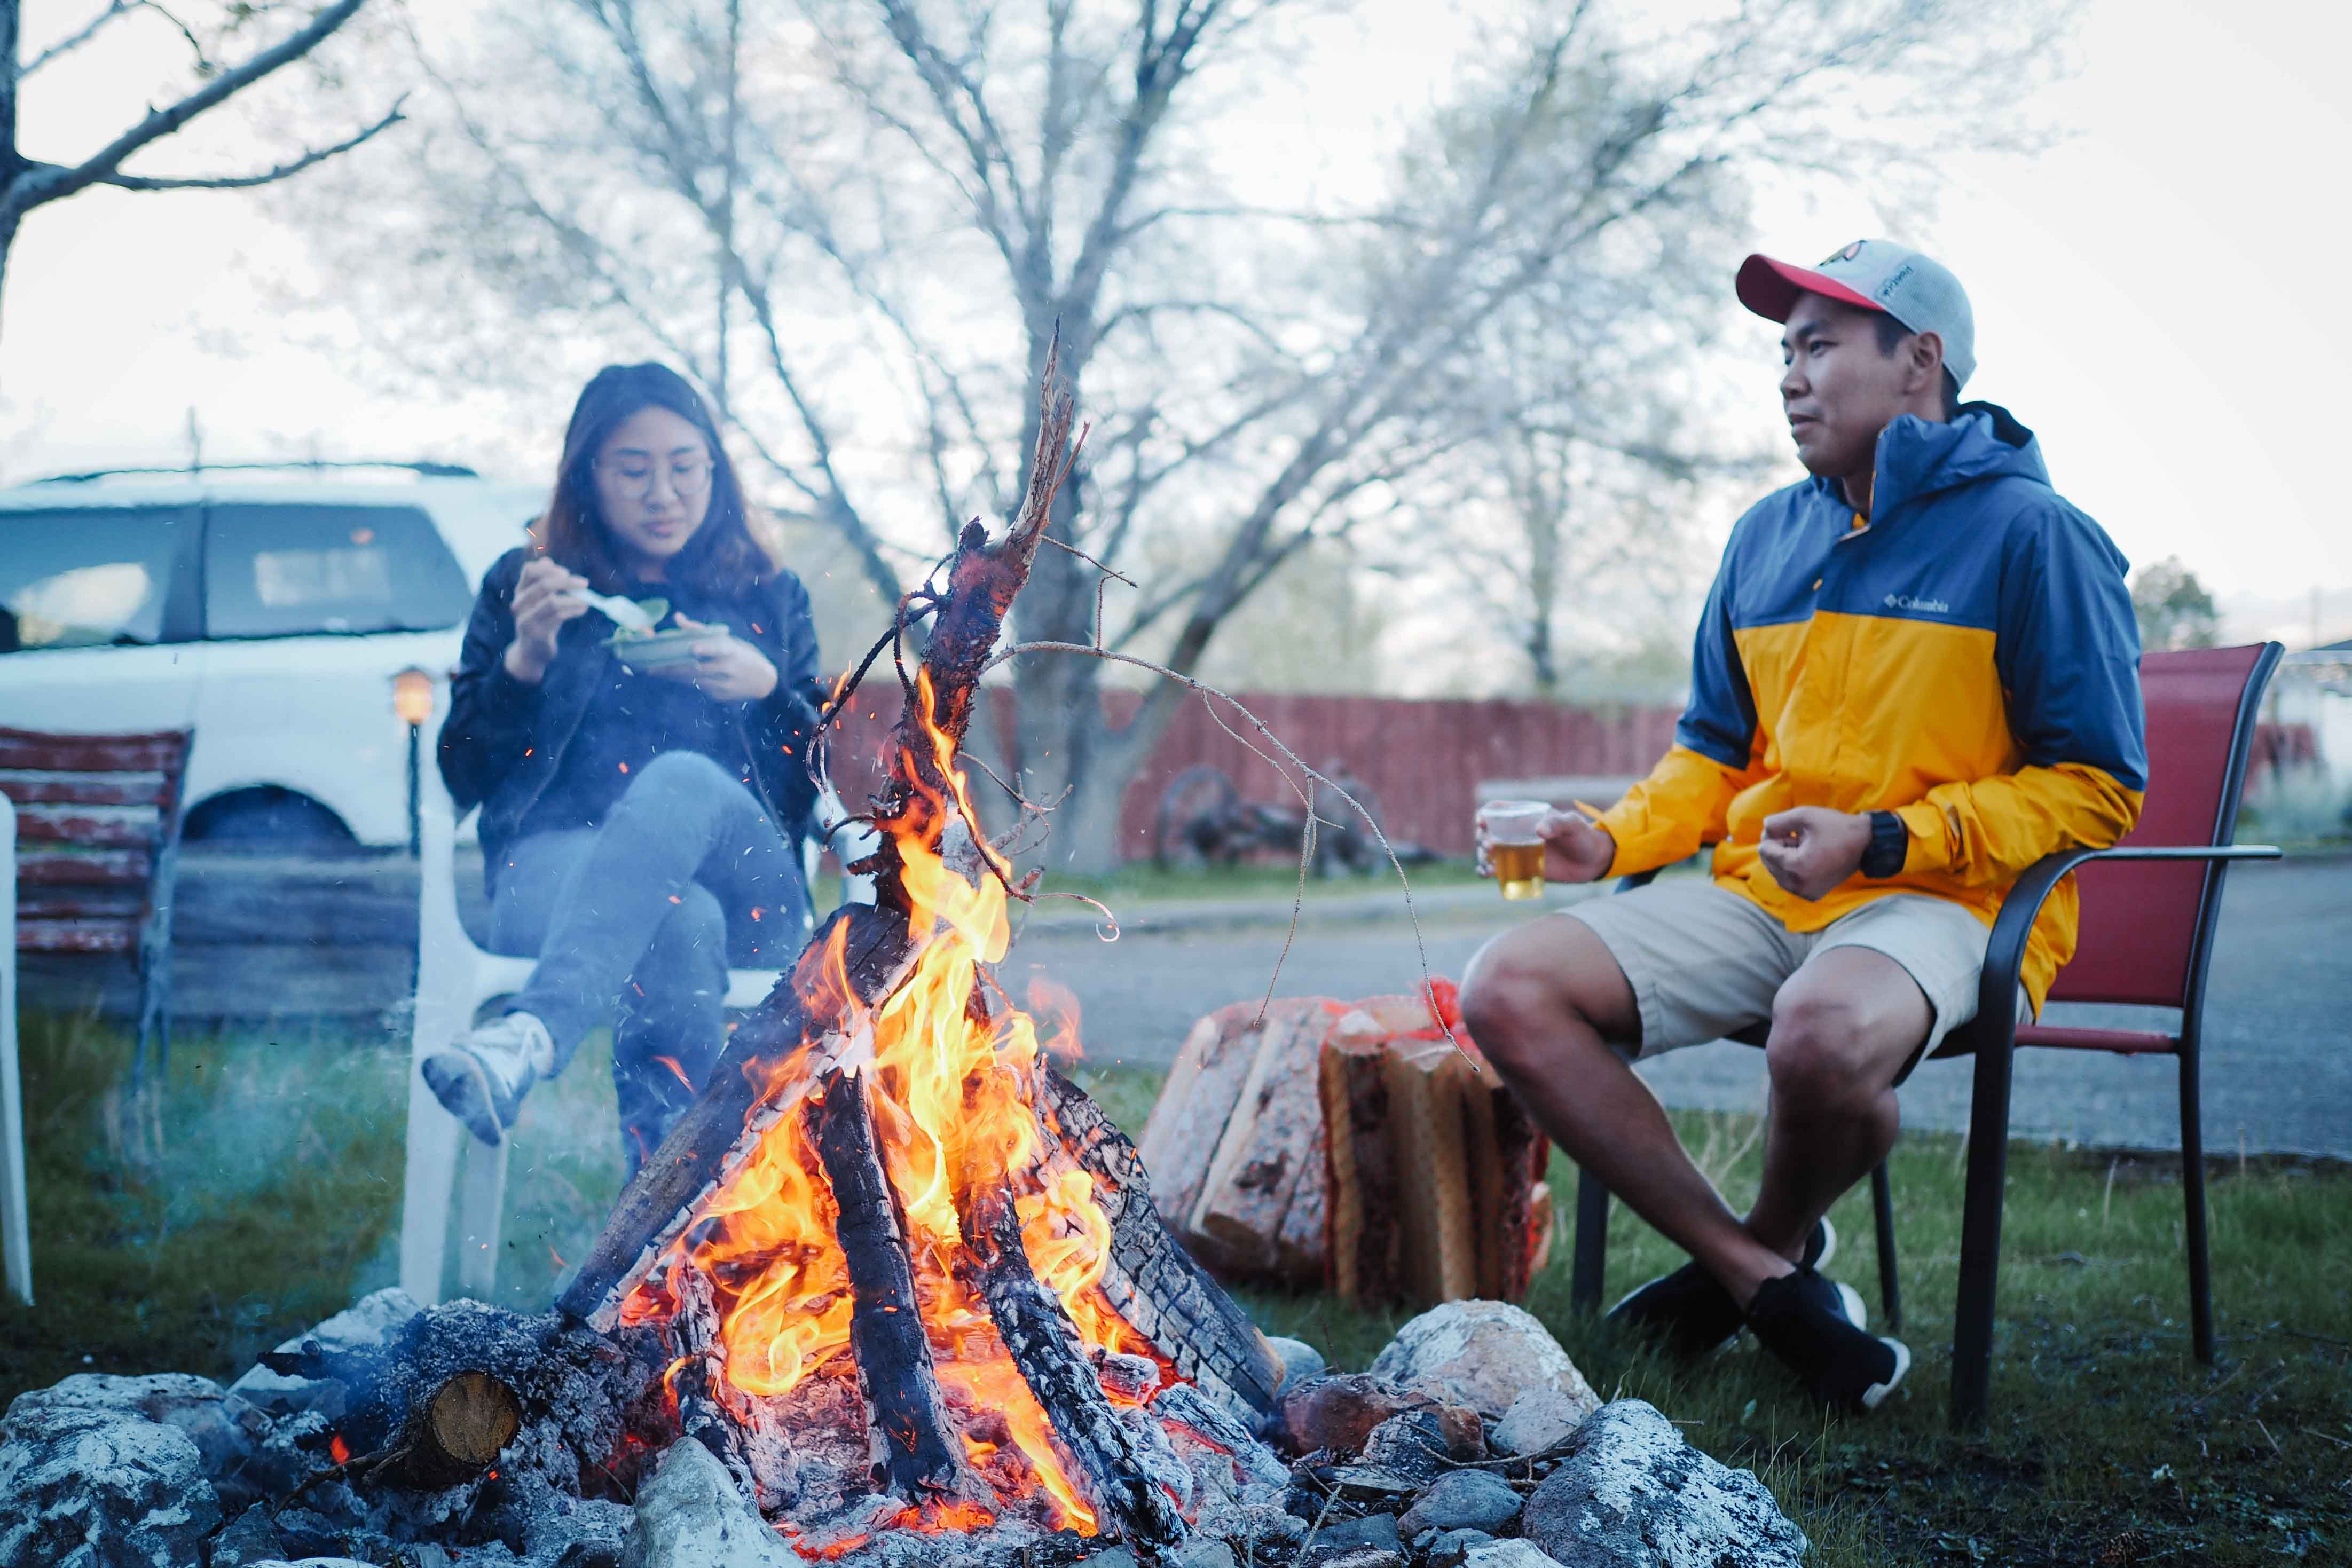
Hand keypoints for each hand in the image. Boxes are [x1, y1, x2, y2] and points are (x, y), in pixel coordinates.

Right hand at [502, 557, 588, 684]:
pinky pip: (559, 617)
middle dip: (568, 582)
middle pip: (544, 584)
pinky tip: (583, 609)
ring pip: (552, 602)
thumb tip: (547, 560)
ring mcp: (526, 619)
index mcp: (520, 591)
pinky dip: (574, 611)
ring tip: (586, 600)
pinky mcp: (536, 632)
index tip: (565, 572)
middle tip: (584, 583)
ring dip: (574, 599)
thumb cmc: (540, 620)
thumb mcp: (540, 599)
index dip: (549, 568)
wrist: (531, 650)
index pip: (529, 570)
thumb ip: (543, 581)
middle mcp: (520, 603)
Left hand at [646, 614, 778, 701]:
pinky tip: (675, 678)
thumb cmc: (743, 655)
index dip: (707, 648)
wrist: (765, 681)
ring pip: (694, 681)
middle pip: (697, 669)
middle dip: (672, 669)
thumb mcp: (729, 640)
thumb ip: (700, 630)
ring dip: (674, 676)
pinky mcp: (721, 696)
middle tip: (651, 667)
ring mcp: (724, 684)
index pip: (719, 648)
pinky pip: (699, 688)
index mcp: (732, 650)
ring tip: (655, 672)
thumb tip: (676, 617)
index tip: (694, 649)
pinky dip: (687, 682)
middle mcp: (728, 668)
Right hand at [1475, 803, 1615, 884]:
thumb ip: (1557, 824)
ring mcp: (1517, 851)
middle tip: (1490, 846)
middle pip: (1488, 832)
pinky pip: (1499, 870)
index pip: (1497, 810)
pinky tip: (1486, 873)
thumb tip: (1539, 830)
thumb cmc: (1582, 836)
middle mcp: (1516, 832)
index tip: (1482, 822)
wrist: (1592, 861)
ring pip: (1489, 852)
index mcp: (1524, 815)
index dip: (1486, 814)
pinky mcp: (1520, 869)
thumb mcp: (1572, 825)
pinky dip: (1488, 871)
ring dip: (1483, 856)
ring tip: (1487, 863)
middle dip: (1483, 838)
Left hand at [1757, 806, 1871, 899]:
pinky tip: (1808, 857)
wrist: (1866, 845)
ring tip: (1804, 846)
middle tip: (1798, 836)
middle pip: (1768, 862)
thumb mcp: (1805, 815)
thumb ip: (1777, 821)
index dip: (1774, 834)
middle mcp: (1799, 886)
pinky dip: (1793, 868)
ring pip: (1777, 873)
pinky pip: (1790, 881)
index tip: (1791, 828)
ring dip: (1785, 857)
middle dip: (1779, 847)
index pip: (1764, 850)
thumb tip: (1764, 828)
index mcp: (1796, 867)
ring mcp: (1806, 893)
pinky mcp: (1812, 895)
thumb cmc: (1836, 828)